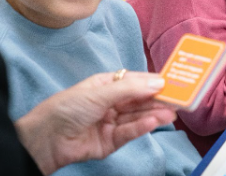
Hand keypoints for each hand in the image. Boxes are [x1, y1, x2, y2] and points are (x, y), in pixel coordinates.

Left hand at [14, 71, 175, 174]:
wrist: (46, 138)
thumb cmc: (65, 107)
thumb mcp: (99, 92)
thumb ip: (129, 89)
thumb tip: (156, 82)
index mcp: (105, 85)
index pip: (134, 82)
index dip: (153, 82)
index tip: (172, 82)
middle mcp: (110, 103)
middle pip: (139, 101)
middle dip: (158, 99)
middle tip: (179, 98)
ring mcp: (110, 123)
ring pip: (137, 117)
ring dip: (154, 114)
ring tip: (172, 112)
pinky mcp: (110, 142)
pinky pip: (130, 133)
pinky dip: (143, 127)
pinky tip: (155, 121)